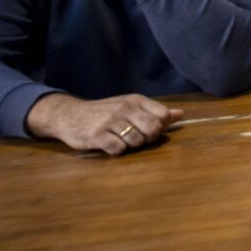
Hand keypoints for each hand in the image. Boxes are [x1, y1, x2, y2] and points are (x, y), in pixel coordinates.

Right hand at [26, 92, 181, 154]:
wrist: (69, 115)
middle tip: (136, 138)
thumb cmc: (104, 112)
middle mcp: (125, 108)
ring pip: (137, 141)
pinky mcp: (97, 135)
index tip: (148, 130)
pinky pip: (118, 149)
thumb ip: (155, 111)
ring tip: (120, 140)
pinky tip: (110, 145)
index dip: (159, 128)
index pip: (163, 116)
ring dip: (131, 145)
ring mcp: (110, 121)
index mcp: (136, 100)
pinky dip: (117, 150)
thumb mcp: (130, 106)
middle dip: (148, 139)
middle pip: (153, 129)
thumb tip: (181, 114)